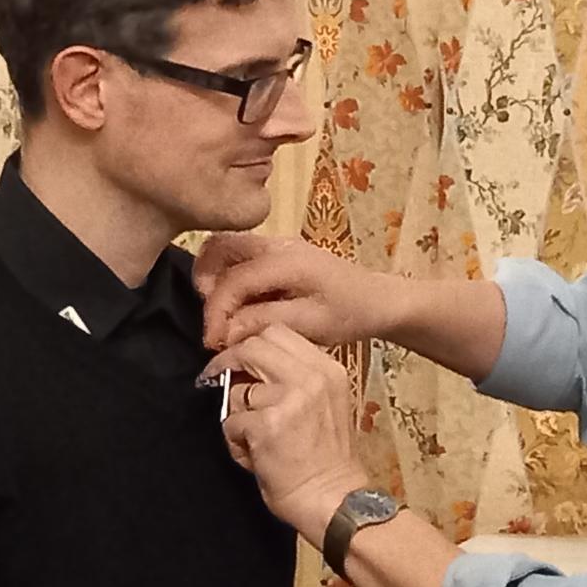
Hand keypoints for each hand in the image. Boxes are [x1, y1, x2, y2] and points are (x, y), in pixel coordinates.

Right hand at [194, 233, 394, 350]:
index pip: (234, 279)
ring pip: (227, 249)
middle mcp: (278, 244)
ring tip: (225, 315)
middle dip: (207, 284)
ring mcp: (278, 245)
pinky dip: (230, 278)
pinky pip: (241, 257)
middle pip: (220, 248)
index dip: (216, 312)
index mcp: (287, 260)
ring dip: (216, 279)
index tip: (212, 342)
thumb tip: (224, 331)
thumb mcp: (311, 324)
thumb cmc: (350, 313)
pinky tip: (240, 307)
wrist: (379, 300)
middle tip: (216, 321)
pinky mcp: (279, 253)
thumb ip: (264, 322)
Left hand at [200, 324, 367, 530]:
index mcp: (328, 369)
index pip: (280, 333)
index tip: (240, 360)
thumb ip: (296, 378)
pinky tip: (253, 454)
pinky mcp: (266, 425)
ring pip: (237, 389)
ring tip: (252, 436)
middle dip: (230, 361)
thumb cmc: (327, 456)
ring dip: (236, 413)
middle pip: (255, 346)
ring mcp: (288, 399)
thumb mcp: (326, 402)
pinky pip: (231, 422)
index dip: (252, 344)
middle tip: (218, 378)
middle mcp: (311, 377)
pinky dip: (235, 440)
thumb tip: (249, 367)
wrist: (333, 498)